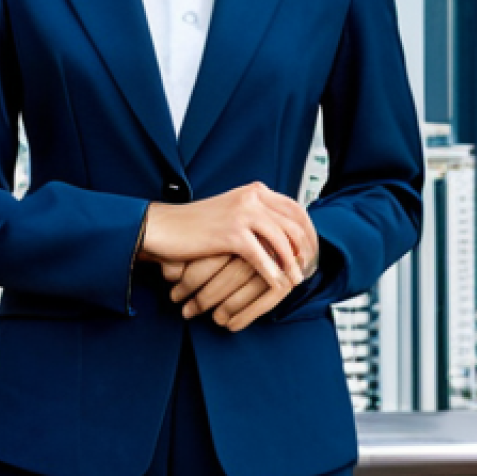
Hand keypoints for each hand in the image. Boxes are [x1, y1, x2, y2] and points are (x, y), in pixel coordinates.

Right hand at [160, 213, 319, 331]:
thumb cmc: (196, 224)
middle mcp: (251, 197)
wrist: (164, 227)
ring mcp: (241, 213)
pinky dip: (273, 273)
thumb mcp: (232, 212)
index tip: (312, 250)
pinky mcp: (231, 234)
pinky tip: (277, 285)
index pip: (295, 208)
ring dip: (292, 264)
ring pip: (282, 240)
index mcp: (254, 190)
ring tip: (295, 280)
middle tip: (309, 268)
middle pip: (294, 224)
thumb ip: (257, 217)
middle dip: (306, 249)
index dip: (308, 230)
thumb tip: (286, 236)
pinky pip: (262, 257)